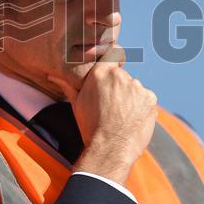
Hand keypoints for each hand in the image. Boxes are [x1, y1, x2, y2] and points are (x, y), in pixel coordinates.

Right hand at [49, 50, 157, 181]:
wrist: (109, 150)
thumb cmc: (90, 127)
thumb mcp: (76, 105)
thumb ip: (68, 86)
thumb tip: (53, 76)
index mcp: (102, 72)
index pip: (113, 53)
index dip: (114, 60)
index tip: (113, 70)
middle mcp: (121, 75)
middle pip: (123, 76)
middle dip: (119, 88)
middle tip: (112, 107)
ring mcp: (138, 87)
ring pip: (135, 89)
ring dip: (131, 98)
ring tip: (121, 117)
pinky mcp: (150, 99)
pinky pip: (146, 100)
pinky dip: (142, 108)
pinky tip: (132, 121)